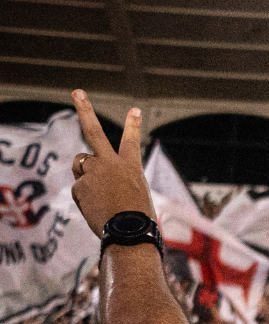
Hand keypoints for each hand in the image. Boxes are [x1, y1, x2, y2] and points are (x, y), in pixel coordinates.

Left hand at [70, 90, 155, 236]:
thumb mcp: (133, 194)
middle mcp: (110, 164)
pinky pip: (79, 188)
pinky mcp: (80, 185)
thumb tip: (88, 175)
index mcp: (131, 166)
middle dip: (85, 109)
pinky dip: (85, 198)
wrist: (129, 231)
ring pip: (80, 166)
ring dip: (85, 174)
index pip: (132, 140)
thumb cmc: (136, 218)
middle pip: (94, 131)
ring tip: (100, 194)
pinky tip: (97, 209)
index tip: (134, 109)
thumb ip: (113, 179)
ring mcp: (93, 173)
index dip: (133, 124)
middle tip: (77, 92)